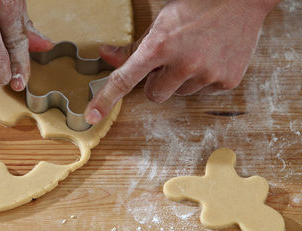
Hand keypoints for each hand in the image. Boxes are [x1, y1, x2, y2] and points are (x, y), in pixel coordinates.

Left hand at [85, 0, 280, 123]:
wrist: (242, 0)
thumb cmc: (197, 6)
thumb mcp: (160, 22)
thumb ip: (133, 46)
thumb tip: (107, 56)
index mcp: (160, 45)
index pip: (125, 79)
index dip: (106, 99)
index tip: (92, 116)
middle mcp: (183, 63)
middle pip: (154, 95)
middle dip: (158, 82)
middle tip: (171, 60)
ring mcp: (207, 74)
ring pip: (180, 94)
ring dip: (182, 80)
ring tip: (195, 54)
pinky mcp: (226, 81)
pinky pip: (203, 92)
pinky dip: (203, 79)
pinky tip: (211, 58)